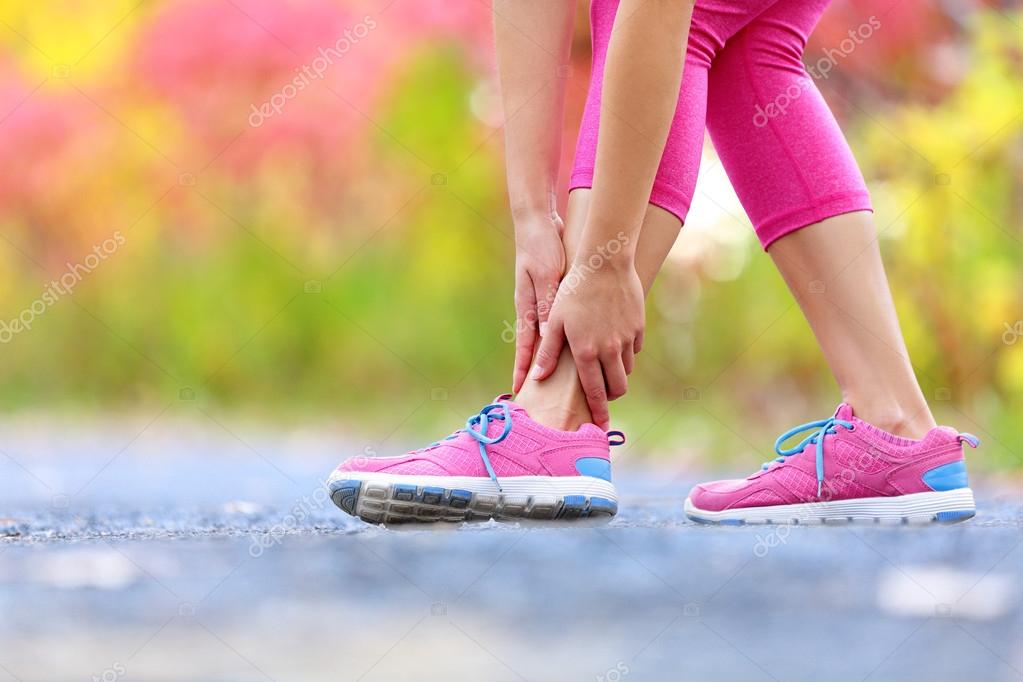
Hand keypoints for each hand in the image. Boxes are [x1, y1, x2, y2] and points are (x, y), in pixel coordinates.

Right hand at [512, 212, 565, 393]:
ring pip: (547, 338)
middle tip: (537, 394)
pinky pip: (556, 323)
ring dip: (550, 358)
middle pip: (535, 347)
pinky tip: (572, 346)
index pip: (524, 345)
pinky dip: (561, 338)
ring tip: (557, 380)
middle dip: (535, 371)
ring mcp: (541, 303)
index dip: (522, 368)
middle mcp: (533, 309)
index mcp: (528, 306)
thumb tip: (548, 334)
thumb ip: (548, 303)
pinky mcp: (551, 296)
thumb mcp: (546, 276)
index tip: (518, 390)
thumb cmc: (541, 248)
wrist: (539, 225)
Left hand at [531, 260, 643, 428]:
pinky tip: (614, 342)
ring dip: (617, 373)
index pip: (595, 392)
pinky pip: (634, 349)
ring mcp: (627, 339)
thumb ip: (548, 352)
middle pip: (618, 388)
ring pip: (627, 370)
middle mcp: (609, 350)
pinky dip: (626, 352)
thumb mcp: (554, 320)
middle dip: (610, 396)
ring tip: (604, 365)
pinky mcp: (638, 327)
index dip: (598, 412)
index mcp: (586, 352)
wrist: (604, 262)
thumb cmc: (572, 290)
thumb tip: (538, 377)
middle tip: (601, 394)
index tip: (602, 427)